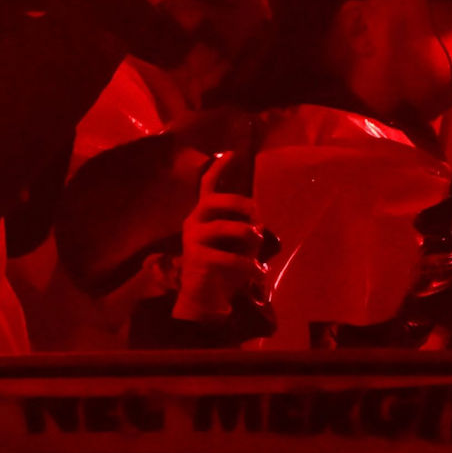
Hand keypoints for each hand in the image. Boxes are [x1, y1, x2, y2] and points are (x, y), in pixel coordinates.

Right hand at [173, 165, 271, 323]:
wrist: (204, 299)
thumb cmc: (222, 269)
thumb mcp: (238, 246)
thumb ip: (245, 230)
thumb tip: (258, 224)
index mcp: (202, 216)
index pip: (207, 186)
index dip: (219, 168)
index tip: (232, 153)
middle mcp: (193, 222)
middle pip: (214, 201)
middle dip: (239, 204)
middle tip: (256, 216)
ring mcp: (193, 240)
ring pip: (226, 228)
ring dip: (248, 235)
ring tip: (257, 248)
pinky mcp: (198, 259)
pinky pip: (230, 257)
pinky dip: (249, 265)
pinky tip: (257, 272)